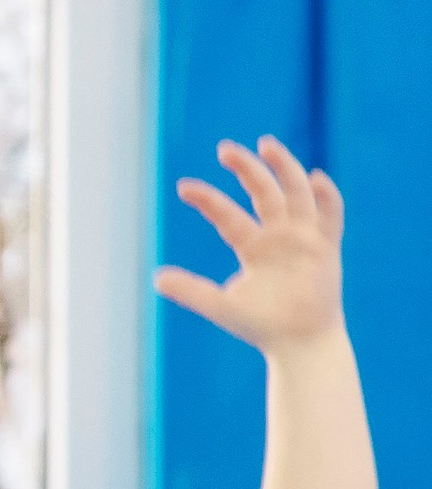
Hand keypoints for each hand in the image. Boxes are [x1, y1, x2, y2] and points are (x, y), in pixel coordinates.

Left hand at [155, 137, 345, 352]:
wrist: (298, 344)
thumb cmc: (261, 325)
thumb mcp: (220, 305)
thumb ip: (190, 290)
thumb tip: (156, 278)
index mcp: (252, 245)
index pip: (227, 215)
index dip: (207, 200)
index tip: (183, 188)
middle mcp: (278, 235)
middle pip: (262, 192)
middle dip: (246, 169)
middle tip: (224, 150)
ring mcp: (303, 237)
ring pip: (295, 192)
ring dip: (284, 167)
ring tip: (266, 144)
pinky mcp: (326, 247)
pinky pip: (330, 216)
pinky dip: (326, 197)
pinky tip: (315, 178)